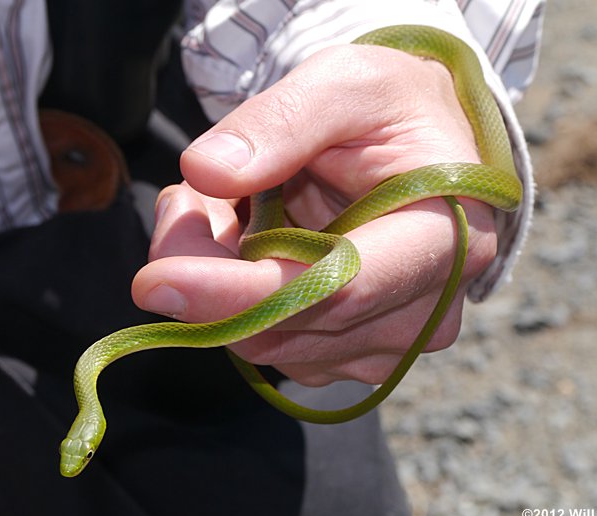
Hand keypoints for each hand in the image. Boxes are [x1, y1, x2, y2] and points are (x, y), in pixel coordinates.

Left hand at [132, 44, 496, 385]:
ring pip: (269, 341)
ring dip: (220, 279)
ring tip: (228, 207)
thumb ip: (282, 121)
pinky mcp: (355, 350)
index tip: (154, 280)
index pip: (338, 287)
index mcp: (442, 236)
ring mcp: (390, 340)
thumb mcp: (346, 83)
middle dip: (207, 271)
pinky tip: (250, 243)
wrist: (421, 149)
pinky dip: (238, 299)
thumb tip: (206, 173)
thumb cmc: (395, 110)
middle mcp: (425, 308)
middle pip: (289, 324)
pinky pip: (273, 343)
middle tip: (183, 202)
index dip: (240, 293)